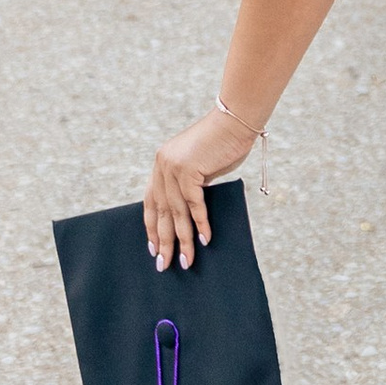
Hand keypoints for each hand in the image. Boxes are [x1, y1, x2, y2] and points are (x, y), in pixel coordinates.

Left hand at [144, 102, 256, 267]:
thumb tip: (190, 215)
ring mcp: (173, 166)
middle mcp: (162, 165)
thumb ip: (191, 186)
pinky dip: (200, 223)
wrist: (235, 120)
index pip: (150, 201)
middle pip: (160, 211)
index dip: (151, 226)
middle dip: (163, 240)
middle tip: (164, 264)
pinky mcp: (189, 169)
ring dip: (182, 239)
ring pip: (176, 212)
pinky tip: (203, 240)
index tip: (153, 247)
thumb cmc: (223, 143)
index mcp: (161, 164)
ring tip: (186, 261)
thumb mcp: (201, 166)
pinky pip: (194, 204)